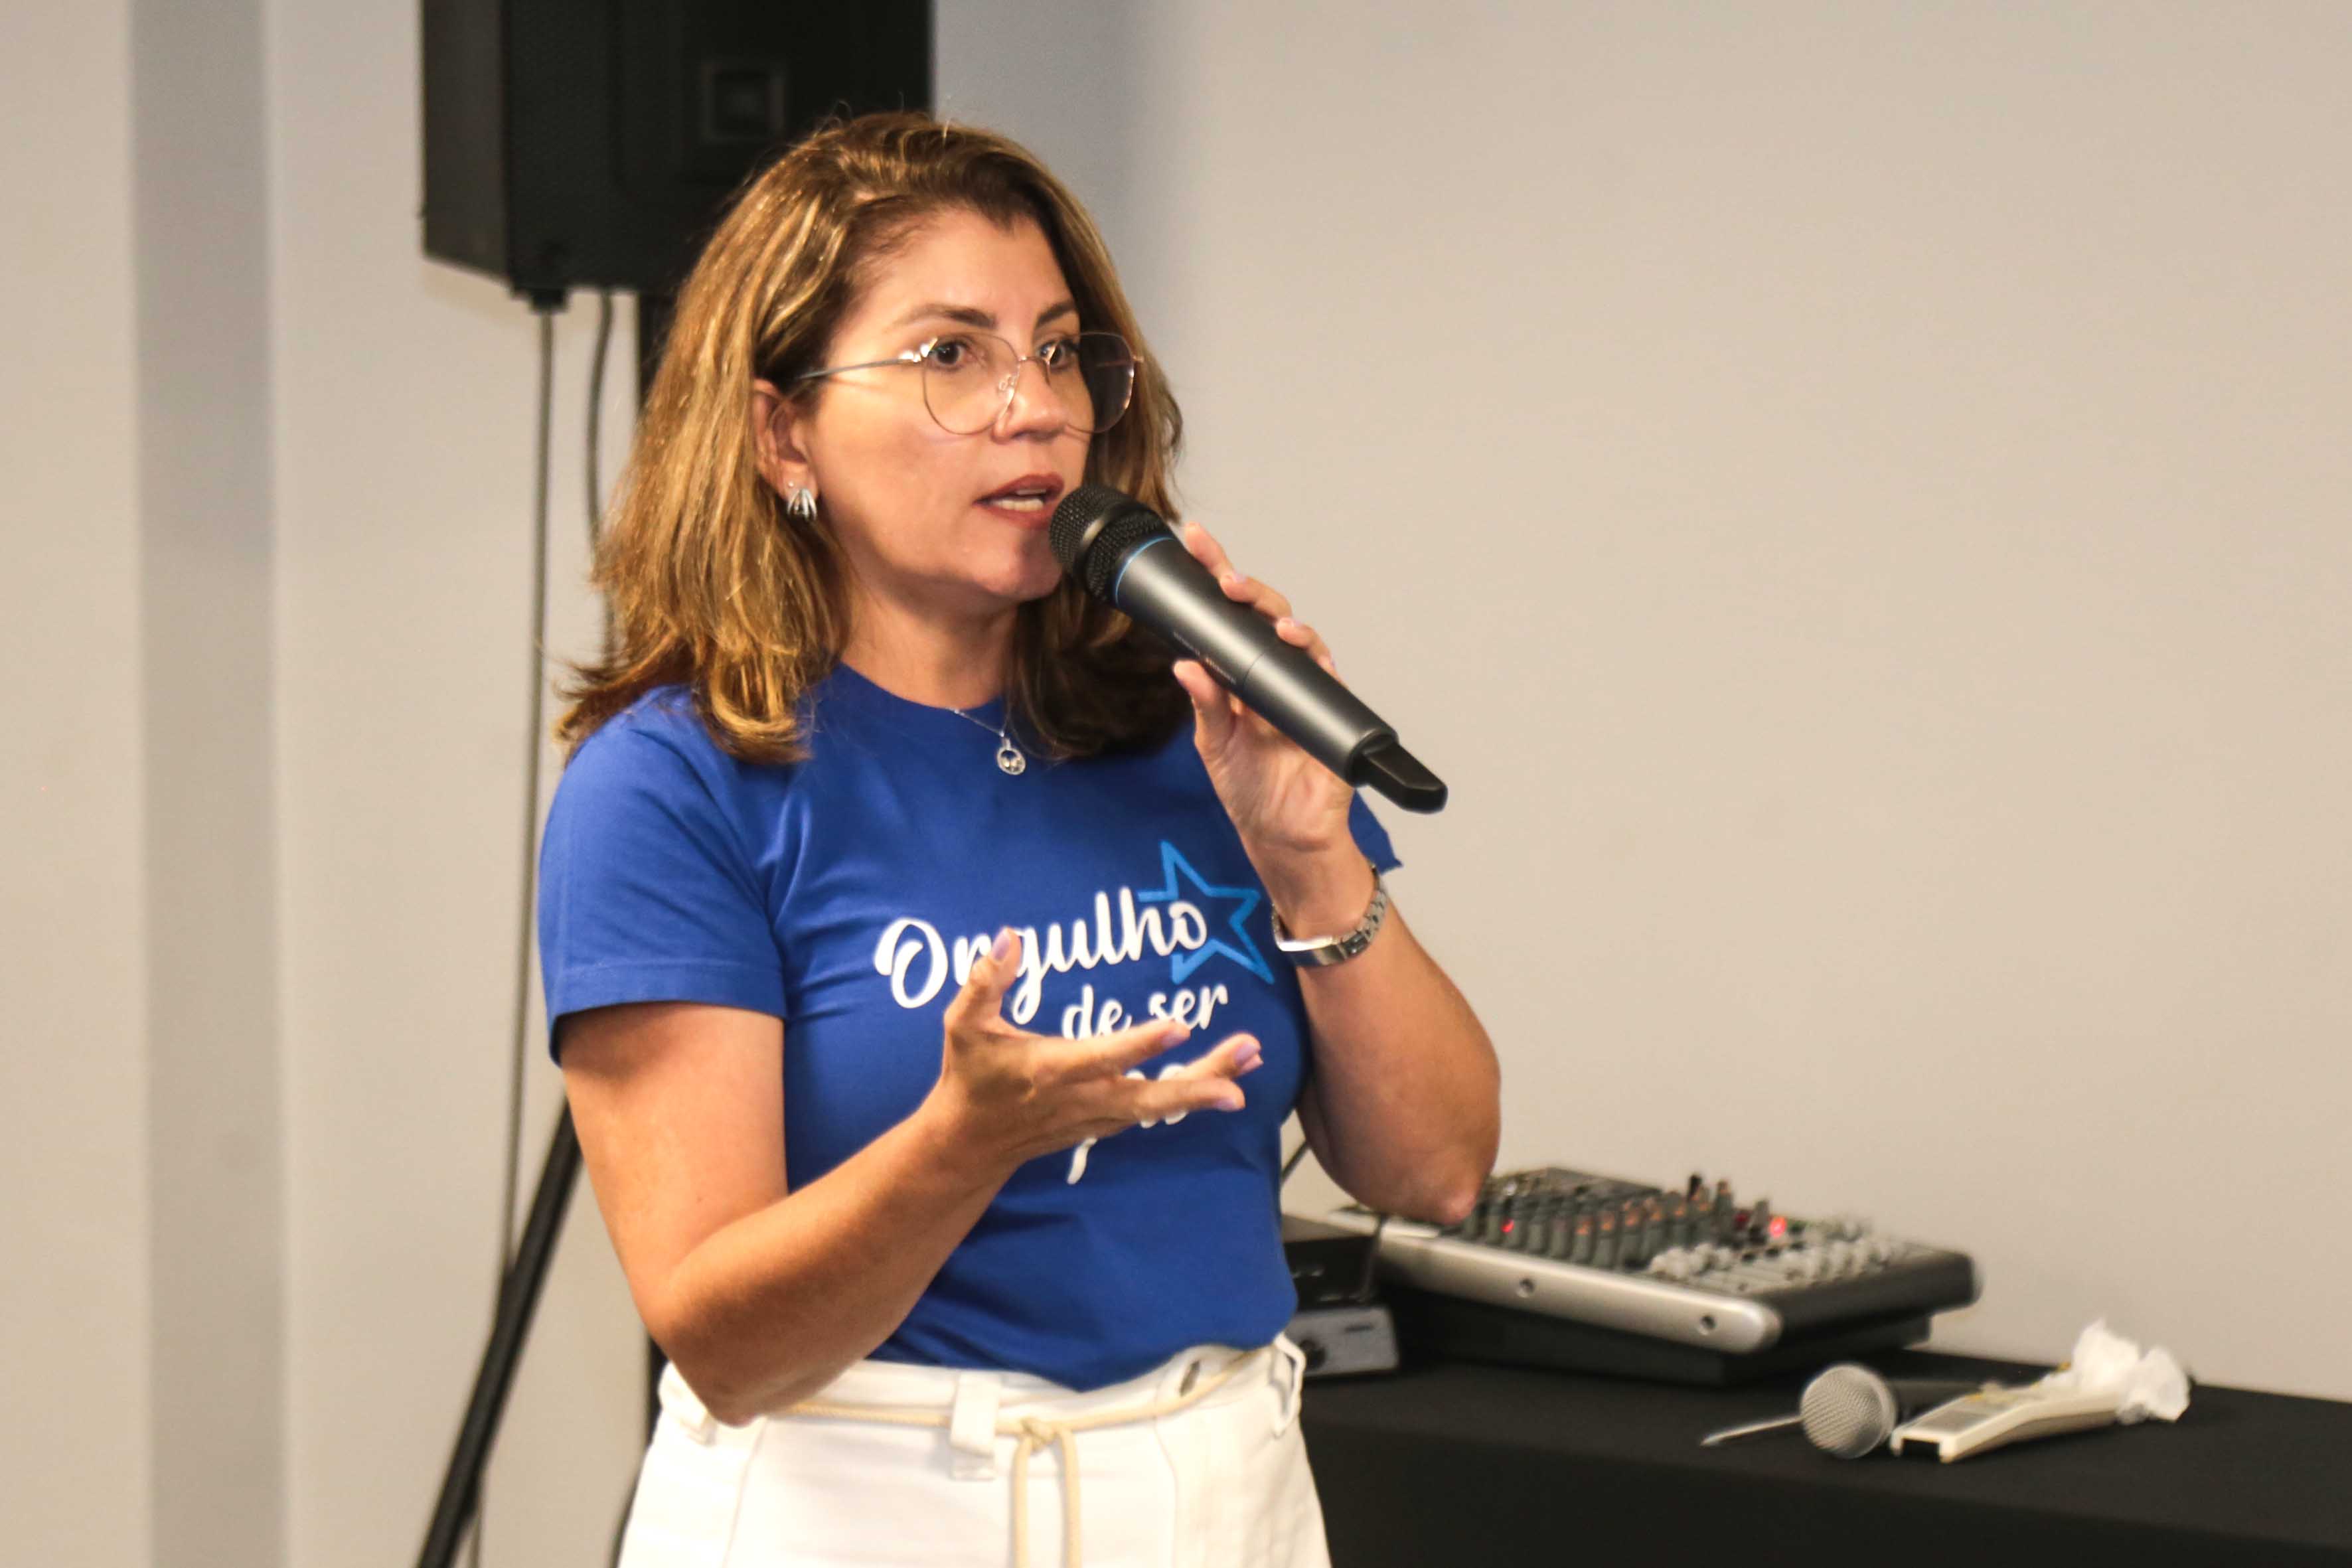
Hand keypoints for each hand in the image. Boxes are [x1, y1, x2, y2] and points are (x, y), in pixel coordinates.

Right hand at [923, 930, 1262, 1179]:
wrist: (969, 1144)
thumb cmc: (969, 1075)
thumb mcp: (962, 1025)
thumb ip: (984, 981)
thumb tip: (1008, 935)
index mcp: (1050, 1070)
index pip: (1102, 1057)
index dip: (1140, 1045)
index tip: (1179, 1027)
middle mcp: (1082, 1098)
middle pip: (1149, 1096)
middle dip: (1199, 1082)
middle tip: (1245, 1063)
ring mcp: (1097, 1116)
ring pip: (1159, 1105)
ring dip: (1206, 1085)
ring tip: (1250, 1060)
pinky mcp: (1105, 1124)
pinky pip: (1153, 1111)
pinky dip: (1189, 1096)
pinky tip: (1224, 1079)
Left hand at [1169, 521, 1368, 907]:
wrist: (1283, 836)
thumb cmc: (1250, 788)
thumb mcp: (1215, 746)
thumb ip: (1205, 706)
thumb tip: (1185, 664)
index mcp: (1240, 672)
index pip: (1226, 614)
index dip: (1214, 574)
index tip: (1194, 540)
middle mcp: (1273, 672)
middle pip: (1265, 614)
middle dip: (1248, 589)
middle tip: (1225, 579)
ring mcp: (1303, 688)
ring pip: (1301, 638)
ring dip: (1286, 623)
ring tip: (1269, 621)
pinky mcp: (1329, 711)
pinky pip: (1326, 678)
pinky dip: (1316, 661)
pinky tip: (1302, 650)